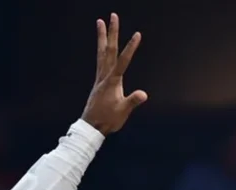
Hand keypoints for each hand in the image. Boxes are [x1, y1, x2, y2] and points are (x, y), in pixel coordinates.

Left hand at [82, 13, 147, 134]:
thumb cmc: (108, 120)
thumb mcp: (123, 112)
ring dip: (102, 37)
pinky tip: (102, 47)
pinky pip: (100, 60)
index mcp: (112, 81)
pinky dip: (101, 50)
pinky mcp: (99, 82)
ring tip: (100, 22)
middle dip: (112, 33)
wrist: (92, 126)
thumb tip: (144, 94)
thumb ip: (132, 101)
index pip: (123, 61)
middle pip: (108, 50)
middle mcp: (104, 76)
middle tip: (113, 16)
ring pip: (101, 53)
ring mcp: (100, 78)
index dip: (130, 48)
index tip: (137, 35)